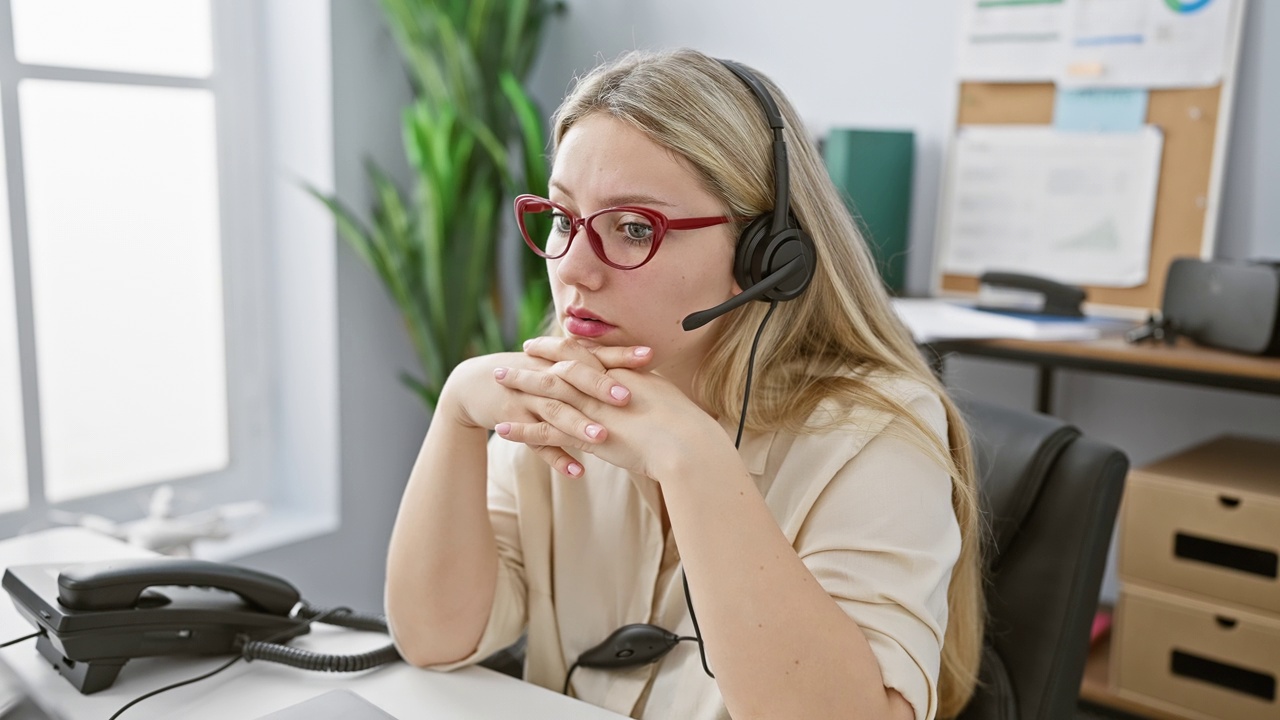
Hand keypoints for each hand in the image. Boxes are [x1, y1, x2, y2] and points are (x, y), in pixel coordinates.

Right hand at [442, 338, 653, 475]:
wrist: (477, 384)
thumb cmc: (529, 373)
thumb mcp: (555, 364)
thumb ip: (591, 365)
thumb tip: (640, 369)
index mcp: (560, 360)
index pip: (594, 353)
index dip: (620, 355)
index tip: (649, 356)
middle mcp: (545, 376)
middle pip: (573, 378)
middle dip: (599, 386)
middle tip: (627, 397)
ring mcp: (528, 399)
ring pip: (555, 411)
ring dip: (577, 424)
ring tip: (601, 438)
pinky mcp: (514, 422)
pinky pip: (538, 443)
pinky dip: (557, 458)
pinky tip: (578, 473)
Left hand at [493, 338, 726, 480]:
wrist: (684, 443)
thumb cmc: (682, 422)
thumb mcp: (660, 391)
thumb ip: (642, 383)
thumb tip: (637, 379)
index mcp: (615, 372)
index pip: (578, 353)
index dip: (555, 348)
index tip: (537, 345)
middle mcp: (597, 387)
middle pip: (554, 369)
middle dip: (528, 366)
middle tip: (505, 364)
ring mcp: (589, 411)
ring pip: (544, 395)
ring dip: (518, 389)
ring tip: (495, 385)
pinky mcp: (584, 437)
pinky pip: (545, 432)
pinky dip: (522, 430)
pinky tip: (501, 429)